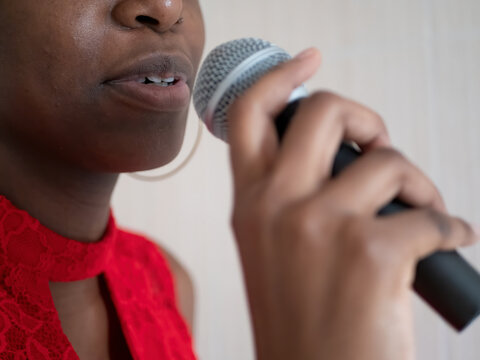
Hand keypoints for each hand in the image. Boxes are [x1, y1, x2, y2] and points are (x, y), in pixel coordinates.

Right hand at [227, 48, 477, 359]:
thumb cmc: (298, 321)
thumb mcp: (272, 250)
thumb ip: (290, 200)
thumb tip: (346, 164)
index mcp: (250, 204)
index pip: (249, 115)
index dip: (280, 77)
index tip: (309, 59)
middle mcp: (277, 205)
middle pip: (325, 111)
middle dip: (365, 115)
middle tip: (379, 140)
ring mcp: (322, 225)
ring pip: (388, 160)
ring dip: (418, 181)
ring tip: (422, 209)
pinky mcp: (372, 253)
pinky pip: (431, 217)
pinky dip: (450, 227)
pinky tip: (449, 242)